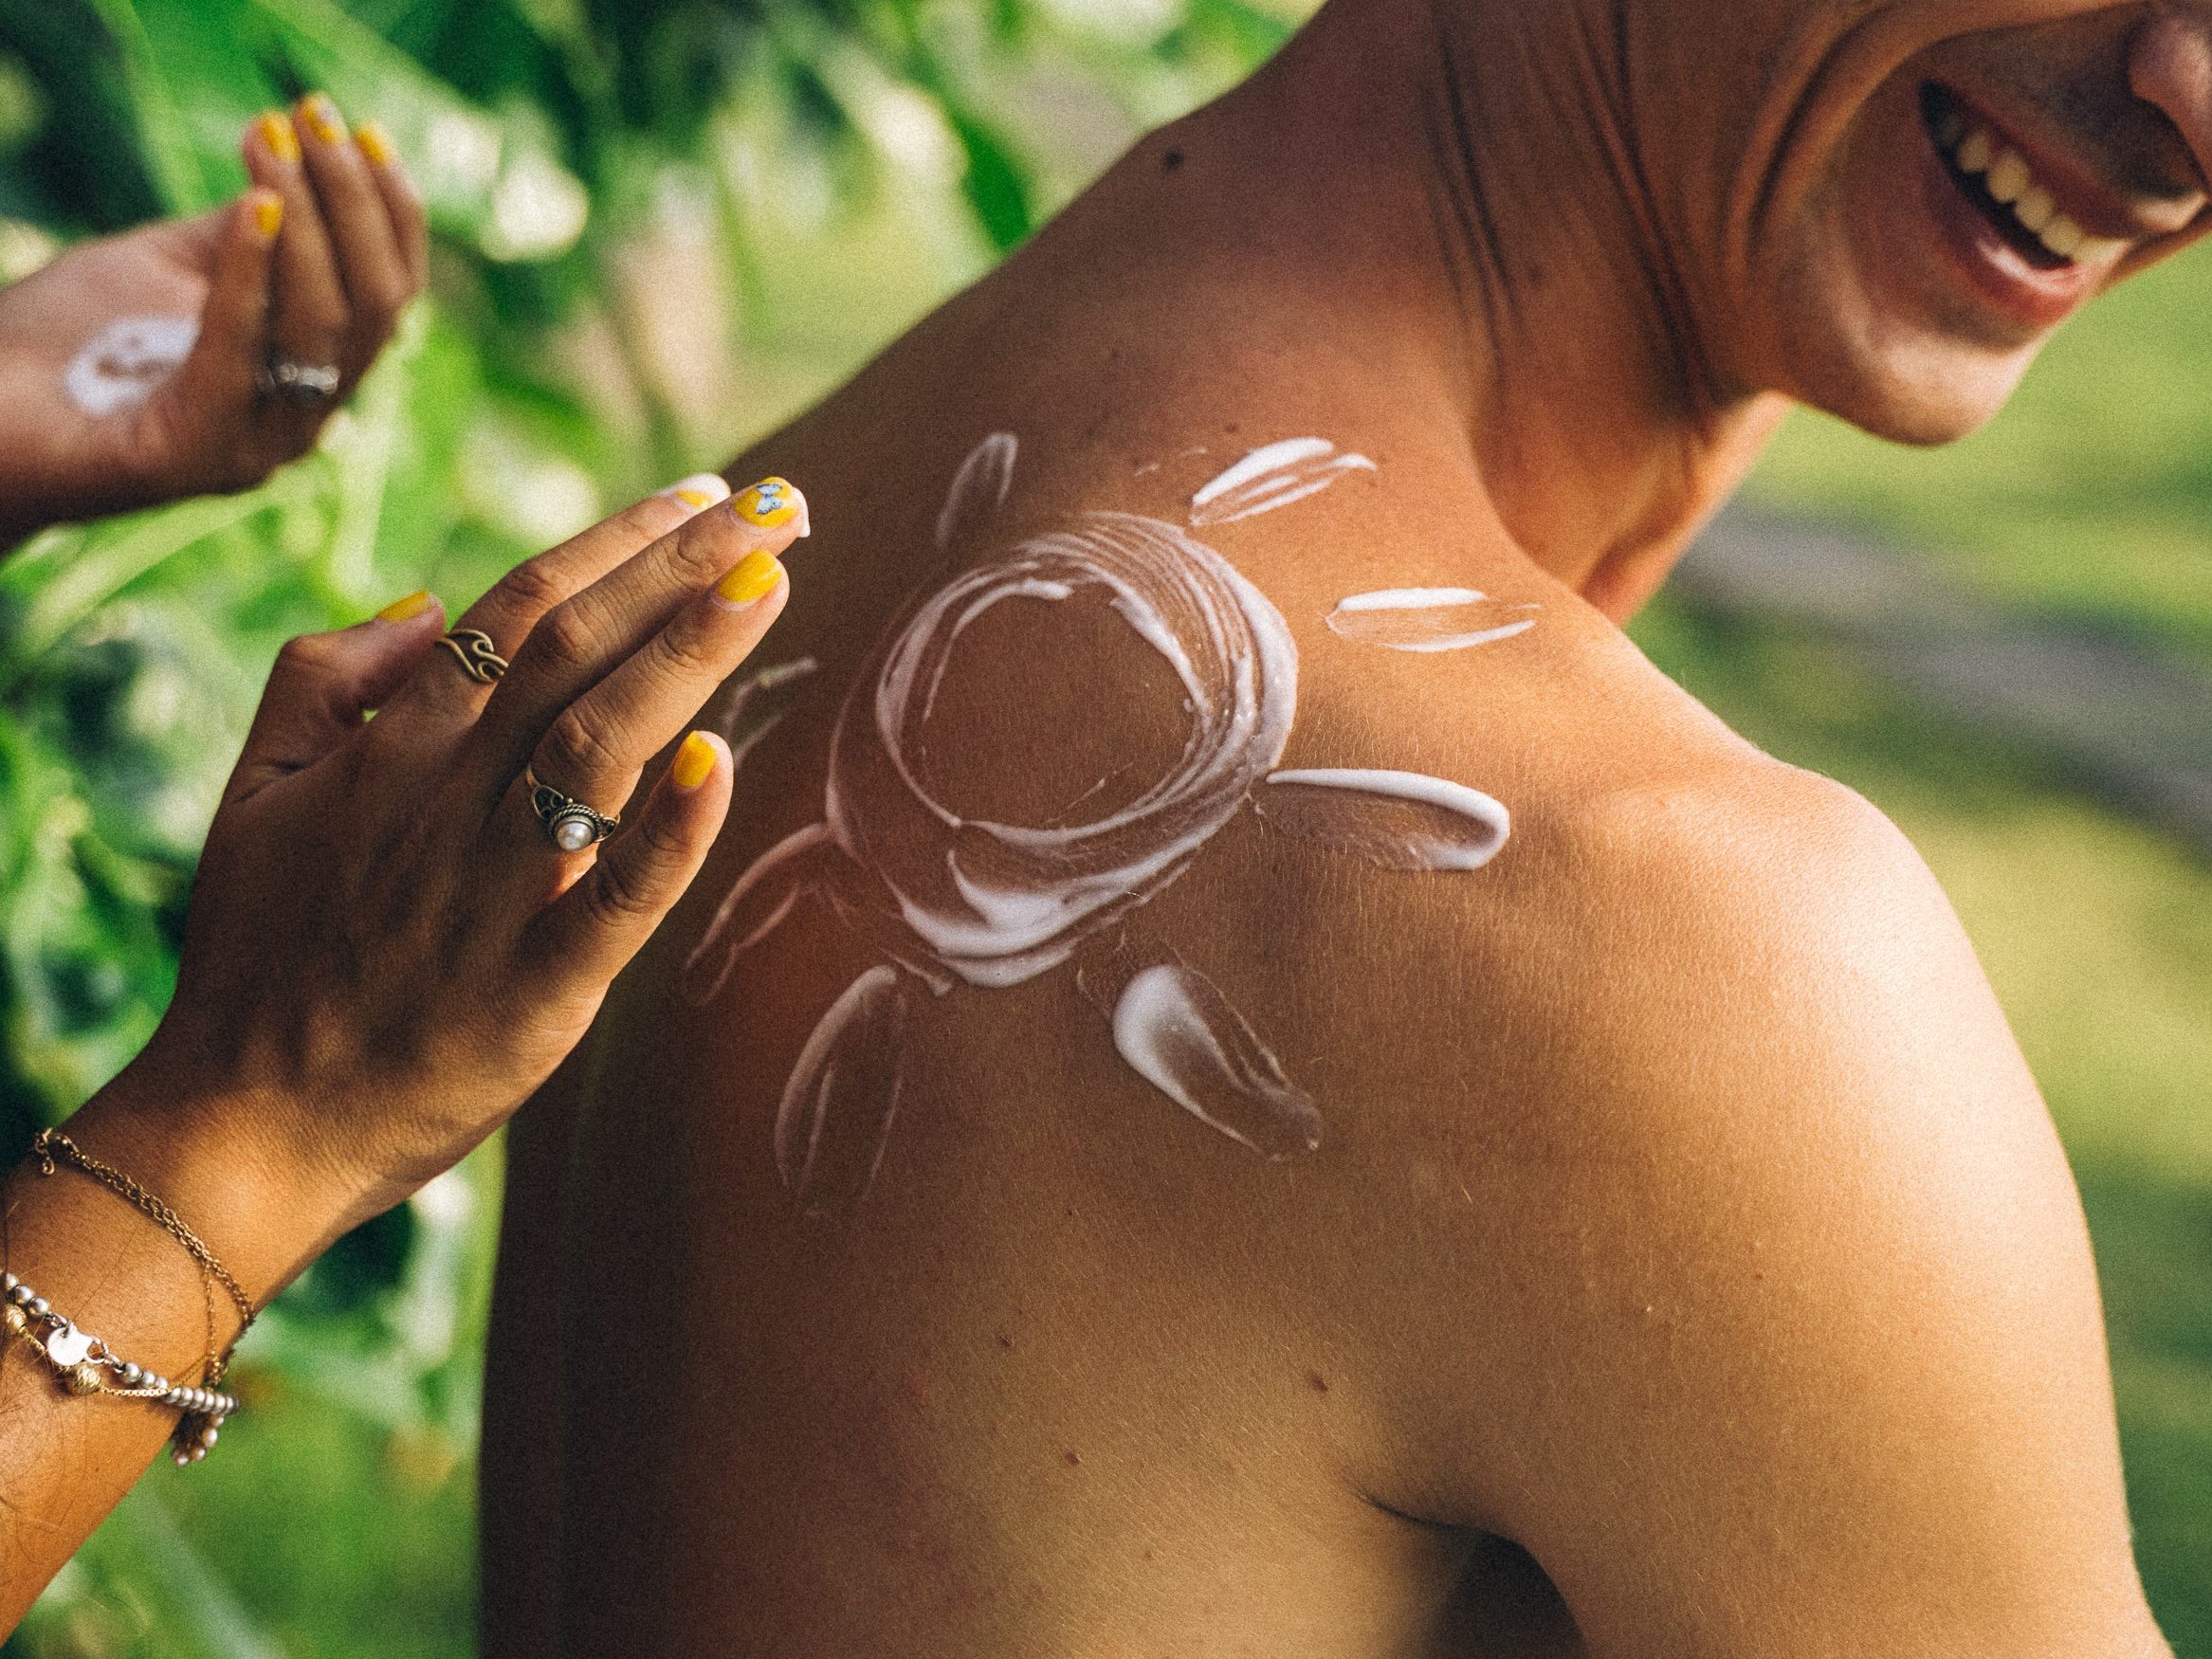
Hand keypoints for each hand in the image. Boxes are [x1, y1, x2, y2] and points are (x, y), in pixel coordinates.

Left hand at [0, 96, 426, 544]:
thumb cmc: (66, 345)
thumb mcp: (170, 269)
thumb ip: (237, 241)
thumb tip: (297, 174)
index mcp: (308, 378)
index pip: (387, 296)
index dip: (391, 214)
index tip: (363, 129)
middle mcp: (301, 419)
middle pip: (375, 308)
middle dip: (355, 203)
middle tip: (319, 115)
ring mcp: (257, 444)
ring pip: (325, 327)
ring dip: (310, 221)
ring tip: (273, 138)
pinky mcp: (199, 454)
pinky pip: (242, 353)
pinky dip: (254, 274)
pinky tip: (256, 204)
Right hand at [126, 473, 800, 1270]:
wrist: (240, 1125)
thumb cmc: (258, 959)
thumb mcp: (255, 792)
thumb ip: (326, 678)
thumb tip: (427, 601)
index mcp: (392, 747)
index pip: (518, 607)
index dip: (617, 541)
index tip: (701, 493)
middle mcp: (445, 798)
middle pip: (576, 649)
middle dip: (683, 566)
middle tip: (779, 505)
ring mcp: (491, 890)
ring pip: (599, 743)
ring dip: (689, 655)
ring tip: (770, 581)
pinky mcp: (533, 987)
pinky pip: (612, 895)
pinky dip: (669, 829)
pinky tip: (719, 762)